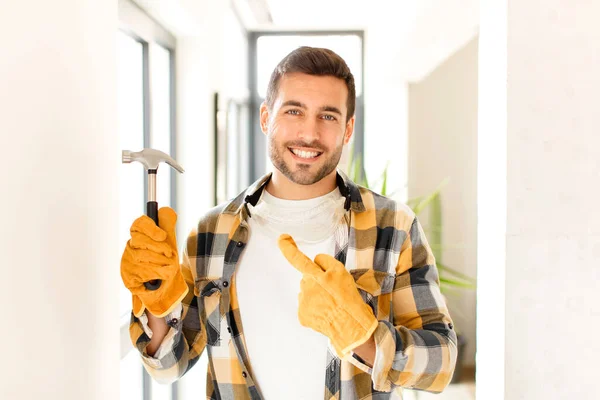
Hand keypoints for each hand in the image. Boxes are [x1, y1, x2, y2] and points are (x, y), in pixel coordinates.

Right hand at [120, 207, 187, 317]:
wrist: (165, 286)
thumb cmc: (165, 262)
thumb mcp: (169, 242)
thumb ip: (167, 225)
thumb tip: (166, 210)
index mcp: (139, 236)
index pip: (139, 224)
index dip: (150, 228)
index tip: (163, 235)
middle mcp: (130, 247)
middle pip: (141, 241)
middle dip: (160, 248)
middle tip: (169, 254)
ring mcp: (127, 262)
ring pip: (143, 257)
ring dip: (161, 263)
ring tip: (166, 267)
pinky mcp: (127, 277)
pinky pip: (143, 272)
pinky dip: (157, 275)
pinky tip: (159, 276)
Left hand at [278, 234, 377, 357]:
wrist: (349, 326)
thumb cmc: (348, 299)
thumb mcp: (342, 272)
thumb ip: (326, 262)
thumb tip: (315, 261)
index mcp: (314, 275)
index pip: (298, 258)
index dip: (288, 247)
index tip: (282, 238)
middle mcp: (305, 287)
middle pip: (308, 278)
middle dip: (317, 281)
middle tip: (333, 291)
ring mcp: (302, 302)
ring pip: (308, 293)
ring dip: (317, 295)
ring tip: (332, 303)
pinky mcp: (303, 316)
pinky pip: (307, 307)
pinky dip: (315, 309)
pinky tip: (326, 312)